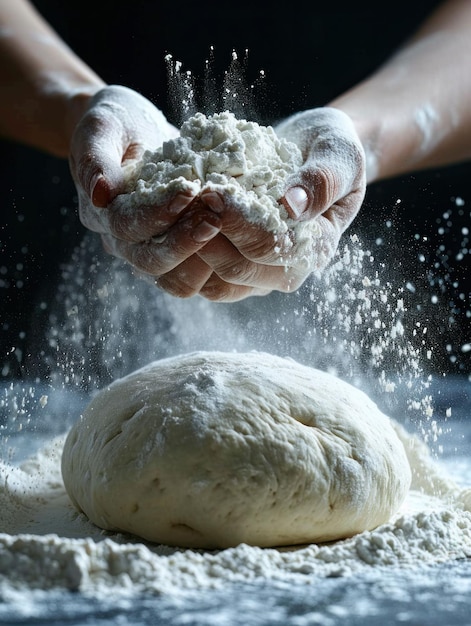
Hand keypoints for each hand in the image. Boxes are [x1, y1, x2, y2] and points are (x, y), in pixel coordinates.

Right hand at [69, 85, 221, 281]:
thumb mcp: (101, 127)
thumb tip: (101, 193)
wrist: (131, 133)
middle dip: (184, 243)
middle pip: (151, 262)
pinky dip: (218, 263)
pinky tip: (237, 238)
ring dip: (204, 259)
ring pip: (176, 279)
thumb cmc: (117, 125)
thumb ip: (95, 157)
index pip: (127, 226)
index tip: (188, 190)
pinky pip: (197, 275)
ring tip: (226, 227)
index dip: (156, 212)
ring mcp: (150, 252)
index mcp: (102, 213)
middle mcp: (123, 242)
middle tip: (215, 219)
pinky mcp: (176, 254)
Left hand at [161, 108, 365, 302]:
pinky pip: (202, 278)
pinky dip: (184, 254)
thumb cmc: (330, 150)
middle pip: (238, 269)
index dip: (238, 223)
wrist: (312, 151)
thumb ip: (323, 179)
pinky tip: (173, 221)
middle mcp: (286, 270)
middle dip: (207, 234)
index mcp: (315, 248)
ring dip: (190, 249)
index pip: (271, 248)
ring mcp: (258, 275)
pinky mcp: (234, 270)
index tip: (213, 191)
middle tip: (187, 198)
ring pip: (214, 282)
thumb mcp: (339, 155)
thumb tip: (293, 205)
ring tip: (176, 210)